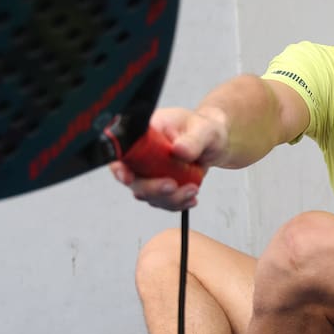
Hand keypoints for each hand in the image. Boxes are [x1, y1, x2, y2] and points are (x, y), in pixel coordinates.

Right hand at [109, 107, 224, 210]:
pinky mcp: (160, 184)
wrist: (214, 143)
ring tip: (192, 190)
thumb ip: (193, 140)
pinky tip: (190, 199)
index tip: (129, 178)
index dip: (119, 166)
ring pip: (148, 194)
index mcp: (145, 133)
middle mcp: (142, 153)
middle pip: (133, 178)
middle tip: (173, 186)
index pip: (122, 151)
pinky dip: (176, 204)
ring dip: (169, 199)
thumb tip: (179, 151)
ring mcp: (149, 171)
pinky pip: (162, 200)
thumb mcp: (204, 130)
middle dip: (151, 188)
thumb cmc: (206, 129)